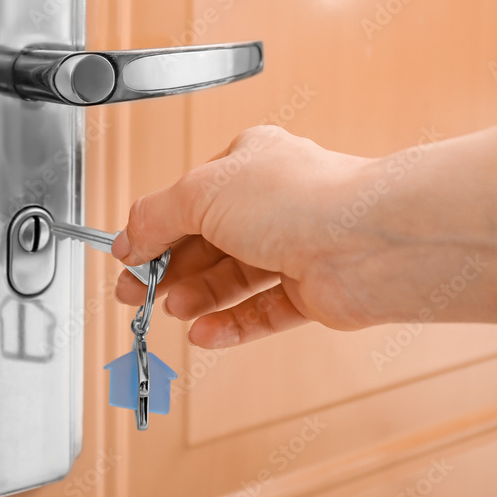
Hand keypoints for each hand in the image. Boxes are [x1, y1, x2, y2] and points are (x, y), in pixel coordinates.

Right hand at [110, 126, 384, 348]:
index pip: (188, 199)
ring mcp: (294, 247)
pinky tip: (205, 333)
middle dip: (169, 269)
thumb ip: (154, 217)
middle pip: (207, 242)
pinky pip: (262, 312)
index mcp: (248, 163)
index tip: (127, 258)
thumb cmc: (303, 198)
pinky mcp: (311, 290)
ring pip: (233, 279)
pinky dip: (231, 324)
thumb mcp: (201, 193)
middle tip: (136, 293)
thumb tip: (127, 240)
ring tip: (174, 310)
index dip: (154, 230)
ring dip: (198, 296)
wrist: (369, 242)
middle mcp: (273, 203)